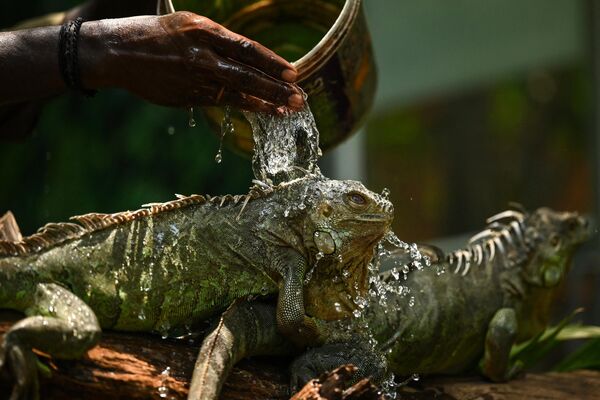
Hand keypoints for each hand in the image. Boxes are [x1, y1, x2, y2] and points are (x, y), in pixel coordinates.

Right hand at [80, 12, 303, 111]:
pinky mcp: (187, 96)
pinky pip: (222, 103)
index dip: (272, 62)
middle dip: (277, 87)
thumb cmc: (155, 34)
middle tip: (300, 97)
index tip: (294, 73)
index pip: (247, 48)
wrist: (116, 52)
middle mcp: (202, 55)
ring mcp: (194, 78)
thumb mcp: (187, 24)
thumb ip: (217, 40)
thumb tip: (246, 56)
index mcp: (203, 30)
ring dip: (266, 102)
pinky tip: (263, 112)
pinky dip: (246, 107)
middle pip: (247, 74)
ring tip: (288, 109)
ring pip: (237, 93)